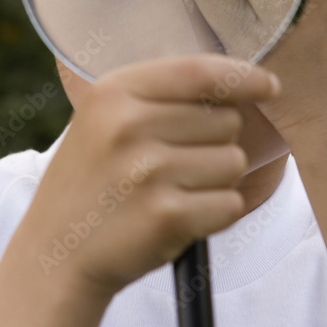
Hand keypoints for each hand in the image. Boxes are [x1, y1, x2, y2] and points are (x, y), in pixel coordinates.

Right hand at [18, 54, 280, 295]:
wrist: (56, 254)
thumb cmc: (94, 182)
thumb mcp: (104, 121)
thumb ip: (161, 95)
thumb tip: (242, 81)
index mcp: (113, 92)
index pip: (200, 72)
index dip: (244, 77)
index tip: (269, 86)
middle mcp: (128, 125)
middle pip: (226, 120)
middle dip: (216, 144)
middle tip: (172, 167)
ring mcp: (147, 171)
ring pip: (233, 162)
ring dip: (216, 182)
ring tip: (171, 193)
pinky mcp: (166, 215)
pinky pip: (230, 203)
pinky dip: (215, 215)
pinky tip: (177, 219)